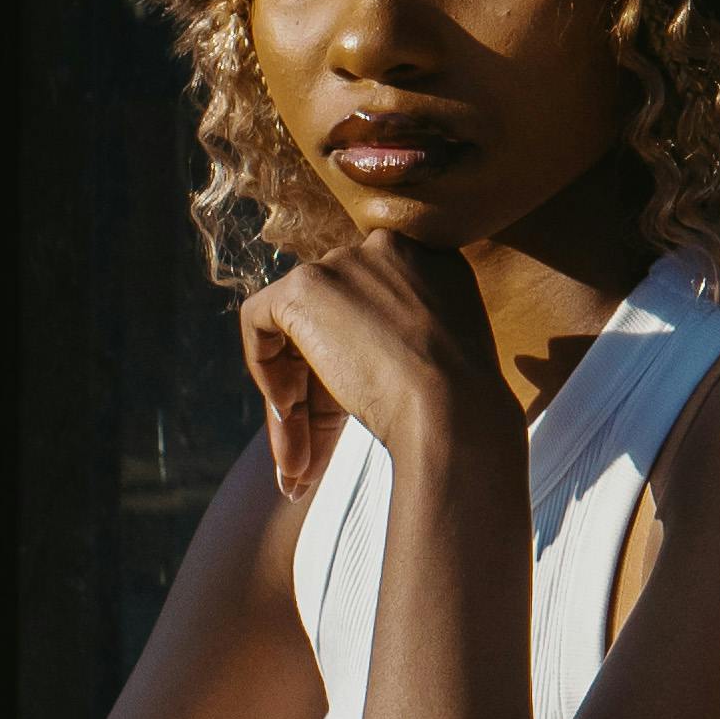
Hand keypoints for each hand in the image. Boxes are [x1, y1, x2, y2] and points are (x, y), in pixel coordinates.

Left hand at [233, 238, 511, 502]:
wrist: (453, 408)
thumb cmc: (459, 401)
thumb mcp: (438, 356)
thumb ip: (401, 341)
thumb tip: (356, 365)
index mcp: (429, 264)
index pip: (369, 314)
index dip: (352, 368)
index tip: (348, 418)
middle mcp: (386, 250)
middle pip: (331, 322)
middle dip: (317, 394)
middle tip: (312, 459)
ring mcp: (345, 264)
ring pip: (298, 331)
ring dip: (293, 402)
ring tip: (297, 468)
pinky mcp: (304, 286)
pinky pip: (260, 321)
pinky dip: (264, 368)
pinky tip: (288, 412)